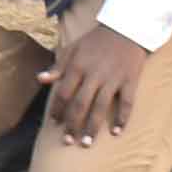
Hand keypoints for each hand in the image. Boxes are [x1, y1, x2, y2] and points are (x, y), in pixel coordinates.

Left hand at [45, 18, 154, 143]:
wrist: (125, 28)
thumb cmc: (95, 41)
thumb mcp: (73, 48)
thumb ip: (58, 66)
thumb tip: (41, 80)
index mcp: (77, 66)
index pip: (63, 93)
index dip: (58, 109)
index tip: (54, 123)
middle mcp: (94, 74)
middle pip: (80, 104)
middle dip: (73, 124)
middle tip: (68, 142)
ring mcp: (113, 78)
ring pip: (100, 107)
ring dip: (93, 126)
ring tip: (87, 143)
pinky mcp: (130, 80)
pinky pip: (126, 102)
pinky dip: (122, 117)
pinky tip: (116, 132)